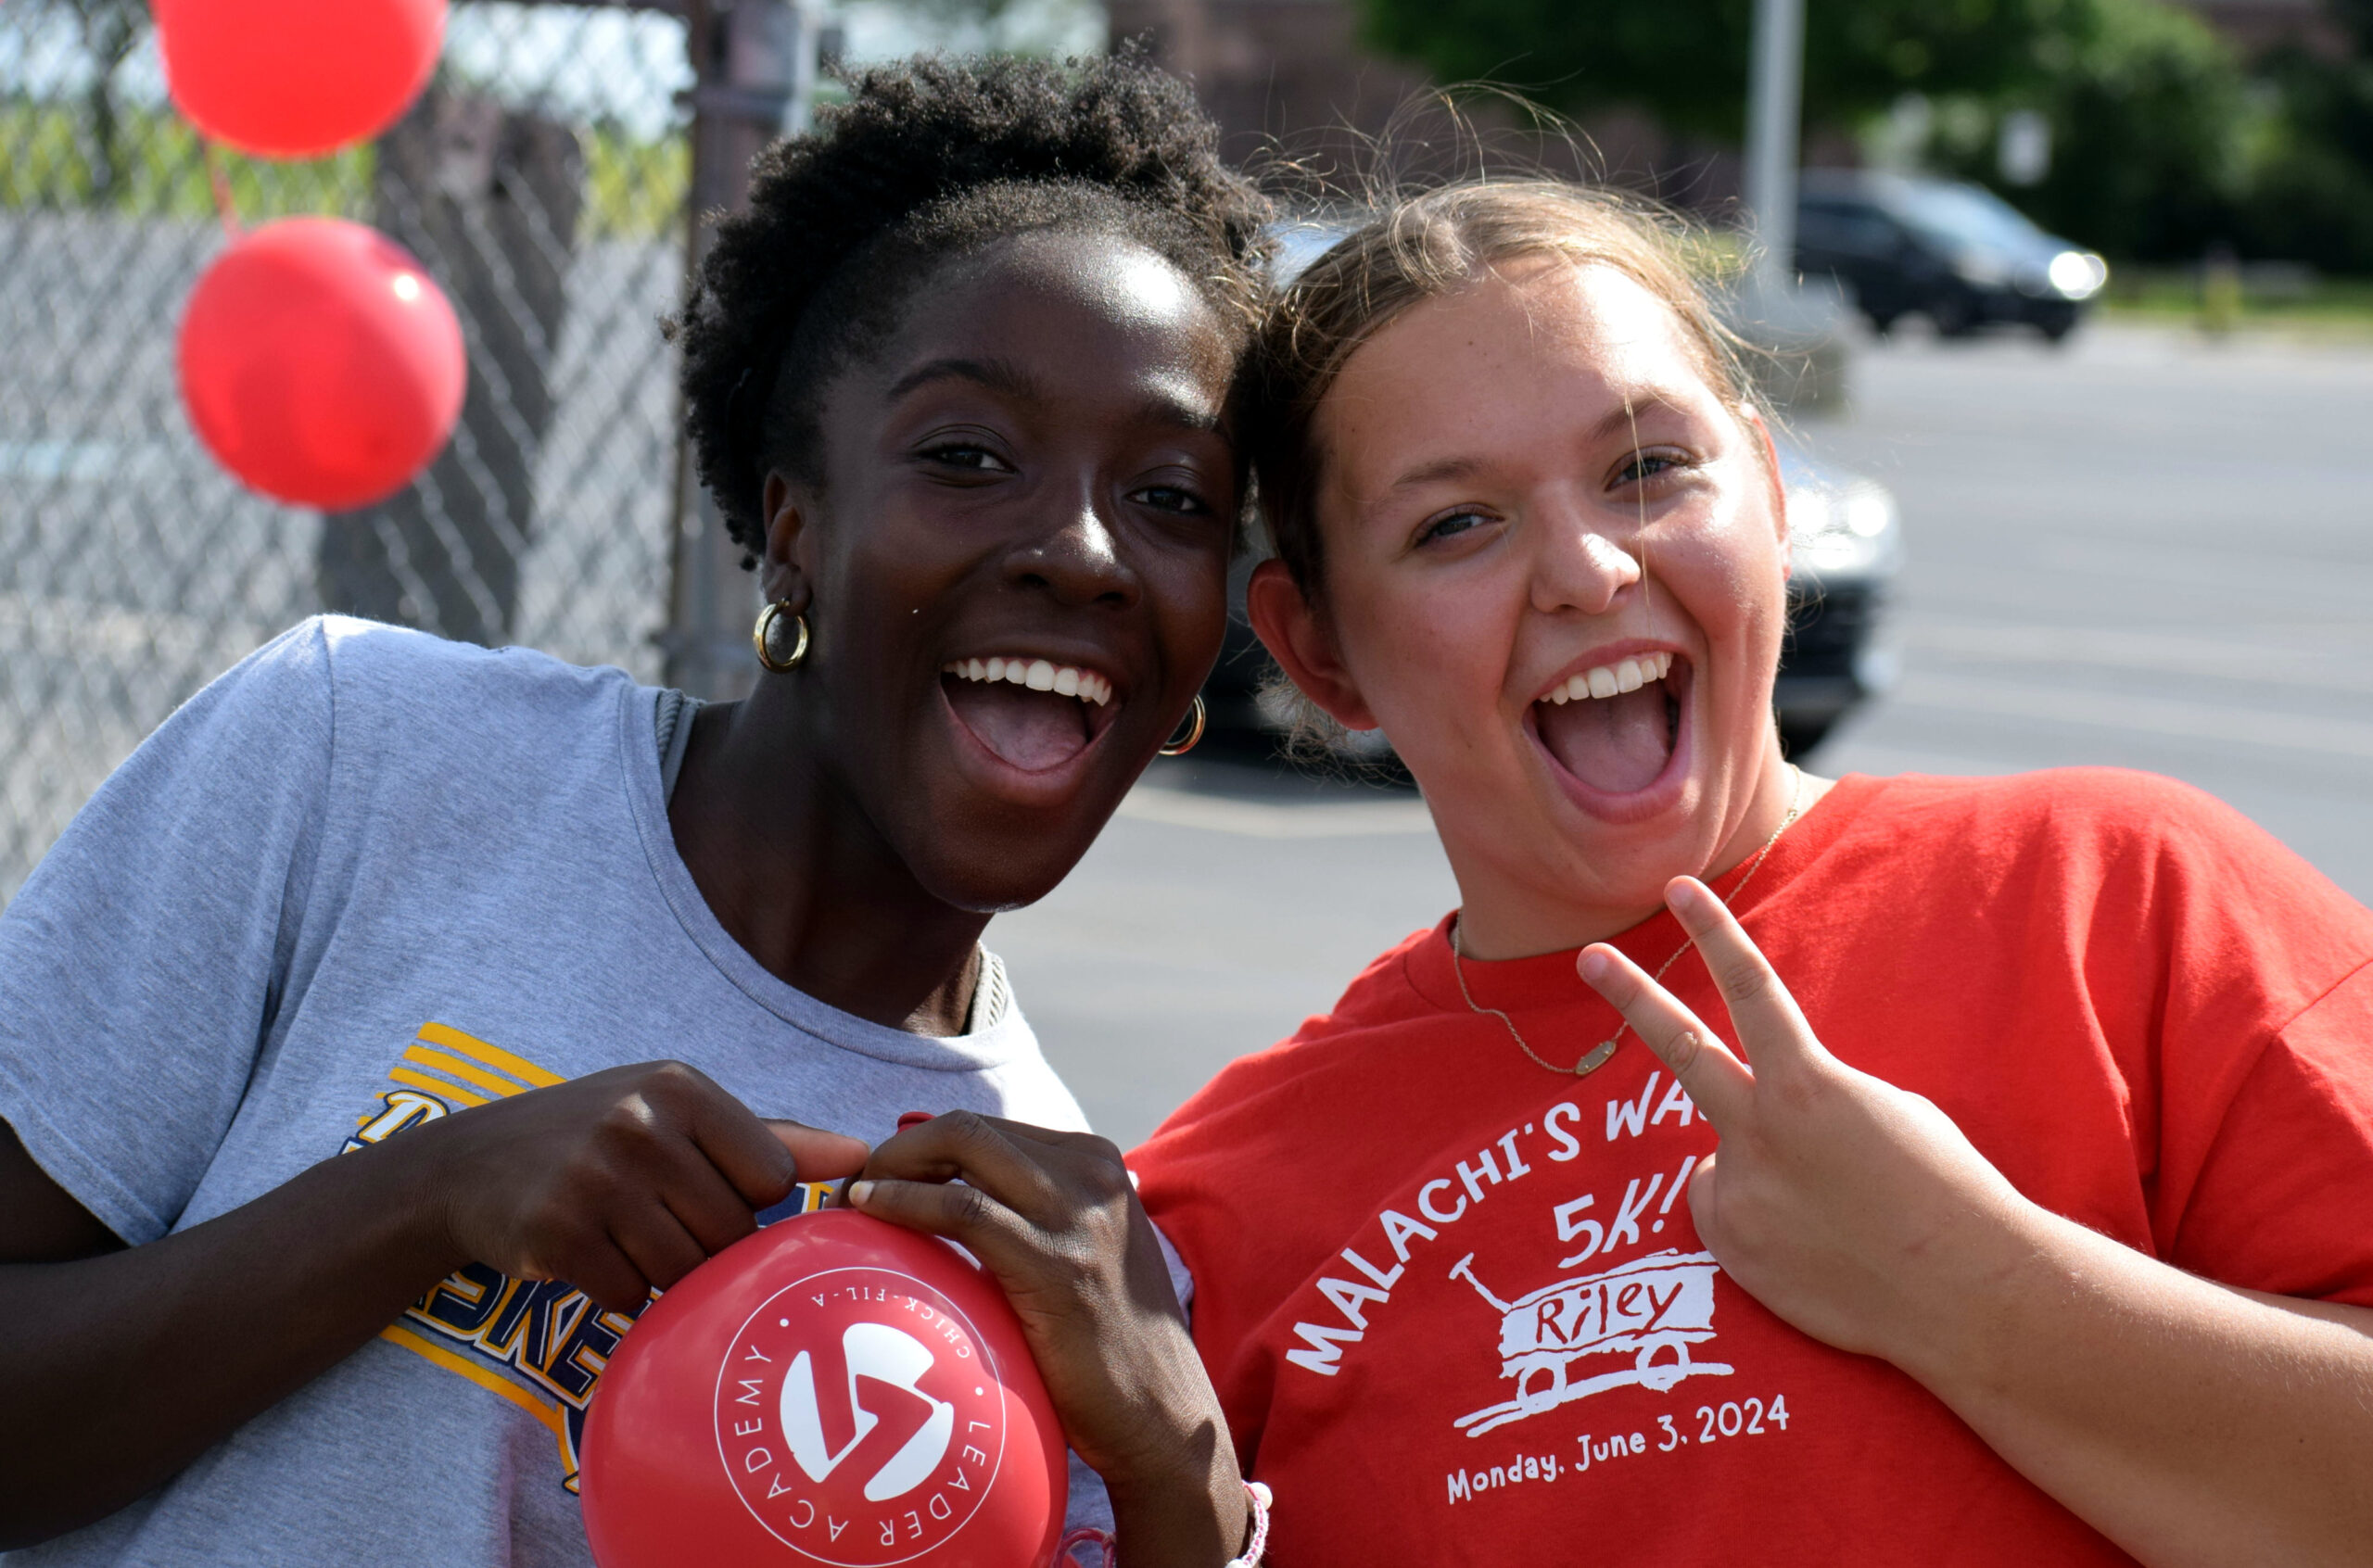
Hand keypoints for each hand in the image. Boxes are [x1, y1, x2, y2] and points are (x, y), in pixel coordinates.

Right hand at [404, 1060, 868, 1312]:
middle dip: (706, 1242)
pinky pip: (629, 1294)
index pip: (772, 1178)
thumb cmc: (601, 1136)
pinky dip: (619, 1290)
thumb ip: (772, 1138)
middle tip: (660, 1220)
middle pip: (730, 1230)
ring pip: (683, 1268)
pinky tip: (593, 1254)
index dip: (748, 1200)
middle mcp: (639, 1123)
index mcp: (681, 1088)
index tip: (708, 1189)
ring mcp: (594, 1179)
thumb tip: (860, 1153)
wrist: (471, 1165)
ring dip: (664, 1271)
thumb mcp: (679, 1114)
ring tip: (628, 1236)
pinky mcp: (557, 1233)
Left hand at [846, 1112, 1245, 1566]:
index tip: (881, 1176)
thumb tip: (951, 1200)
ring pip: (962, 1147)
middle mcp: (1091, 1174)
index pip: (991, 1130)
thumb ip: (1036, 1216)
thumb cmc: (1108, 1345)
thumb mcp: (1083, 1253)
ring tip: (854, 1197)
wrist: (1160, 1413)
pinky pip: (960, 1208)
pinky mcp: (1053, 1263)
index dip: (924, 1146)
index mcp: (1098, 1163)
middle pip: (970, 1128)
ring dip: (893, 1165)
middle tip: (857, 1185)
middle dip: (901, 1148)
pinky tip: (870, 1210)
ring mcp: (1077, 1215)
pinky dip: (905, 1200)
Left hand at [1576, 877, 2041, 1374]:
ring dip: (1764, 1176)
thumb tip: (1763, 1115)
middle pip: (1682, 1047)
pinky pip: (1727, 1215)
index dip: (1715, 934)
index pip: (1752, 989)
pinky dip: (1757, 1225)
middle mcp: (1760, 1130)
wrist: (1965, 1293)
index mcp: (1810, 1084)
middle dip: (1632, 997)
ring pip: (1724, 1161)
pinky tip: (1810, 1251)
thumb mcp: (1886, 1115)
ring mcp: (1740, 1190)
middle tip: (1591, 956)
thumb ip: (1811, 1099)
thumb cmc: (1943, 1194)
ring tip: (1832, 1219)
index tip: (1679, 890)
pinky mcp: (1730, 1247)